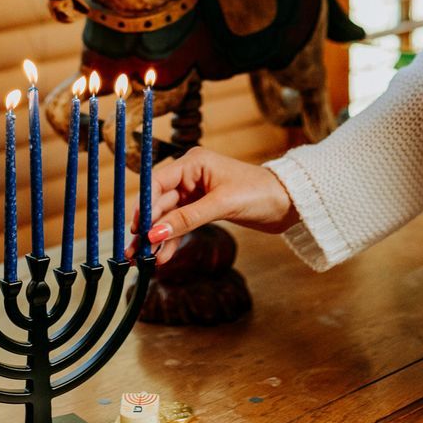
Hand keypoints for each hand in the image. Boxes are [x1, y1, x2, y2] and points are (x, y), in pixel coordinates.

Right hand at [126, 146, 300, 258]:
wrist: (288, 202)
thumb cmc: (259, 193)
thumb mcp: (221, 205)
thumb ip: (187, 219)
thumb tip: (154, 233)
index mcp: (193, 162)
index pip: (157, 182)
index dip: (144, 206)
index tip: (135, 229)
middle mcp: (191, 174)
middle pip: (160, 201)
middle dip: (147, 227)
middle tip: (134, 251)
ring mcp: (196, 191)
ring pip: (168, 216)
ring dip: (157, 237)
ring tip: (144, 260)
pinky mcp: (203, 206)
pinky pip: (181, 223)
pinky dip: (173, 239)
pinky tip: (164, 256)